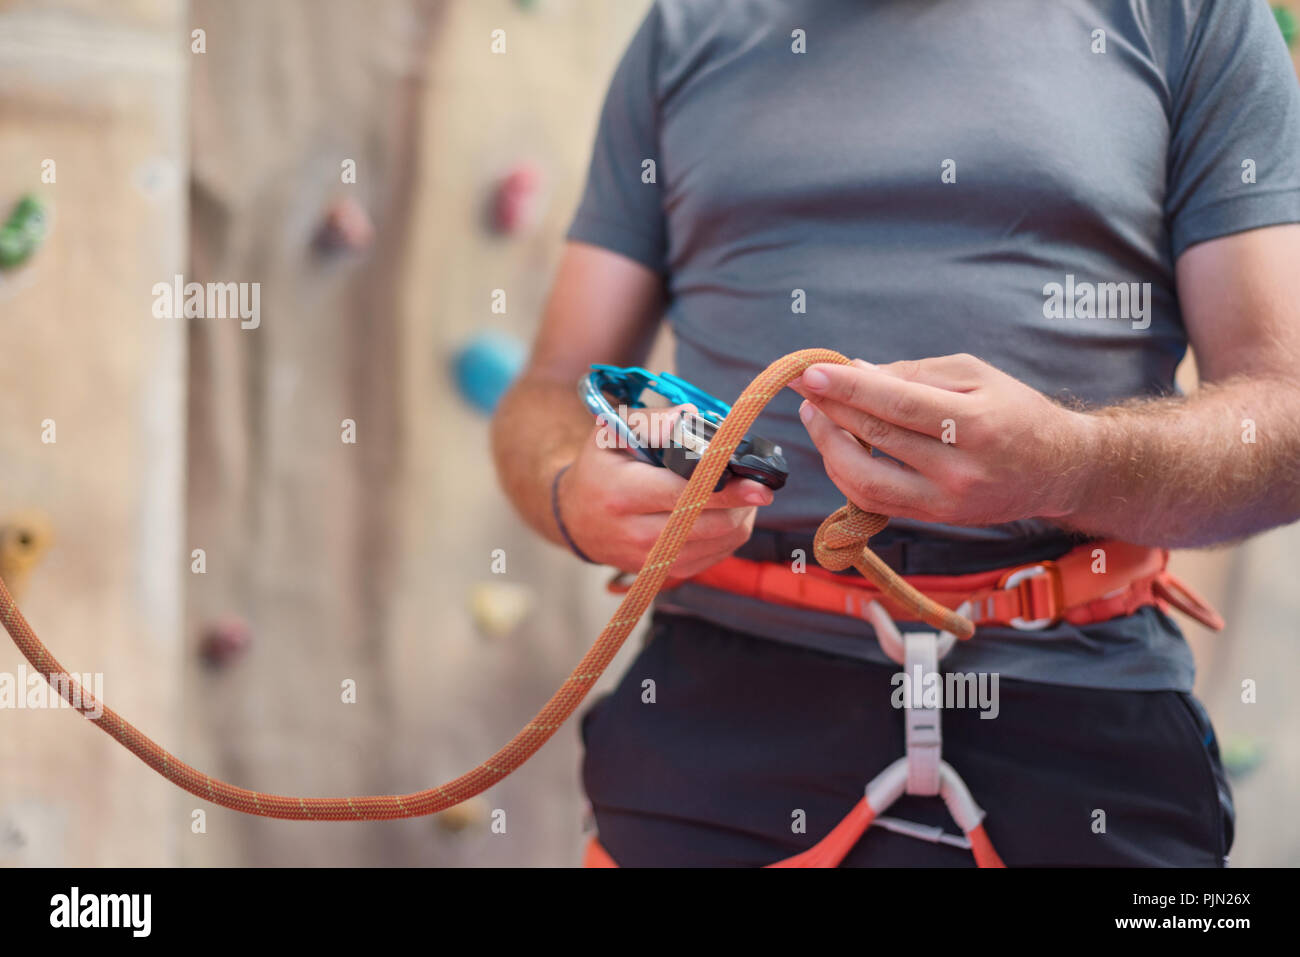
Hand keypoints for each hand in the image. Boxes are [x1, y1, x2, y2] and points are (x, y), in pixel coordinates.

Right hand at [557, 405, 773, 575]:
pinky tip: (730, 514)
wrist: (576, 518)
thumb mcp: (611, 434)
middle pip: (707, 524)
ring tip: (745, 495)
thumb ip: (653, 422)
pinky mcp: (663, 573)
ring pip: (717, 545)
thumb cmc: (600, 468)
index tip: (756, 483)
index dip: (725, 490)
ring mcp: (650, 560)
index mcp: (622, 494)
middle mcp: (635, 534)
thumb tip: (693, 415)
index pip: (684, 495)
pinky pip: (713, 558)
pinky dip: (730, 535)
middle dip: (741, 504)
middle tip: (759, 484)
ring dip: (741, 519)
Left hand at [791, 354, 1090, 525]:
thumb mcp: (976, 375)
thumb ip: (914, 372)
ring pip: (865, 480)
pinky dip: (846, 473)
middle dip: (830, 409)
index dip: (848, 387)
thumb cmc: (1015, 411)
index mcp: (977, 424)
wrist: (1058, 469)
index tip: (811, 371)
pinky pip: (874, 500)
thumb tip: (857, 370)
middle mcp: (961, 469)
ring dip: (829, 446)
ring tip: (815, 415)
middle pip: (877, 438)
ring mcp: (946, 502)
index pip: (897, 404)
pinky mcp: (935, 519)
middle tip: (804, 385)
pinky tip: (836, 446)